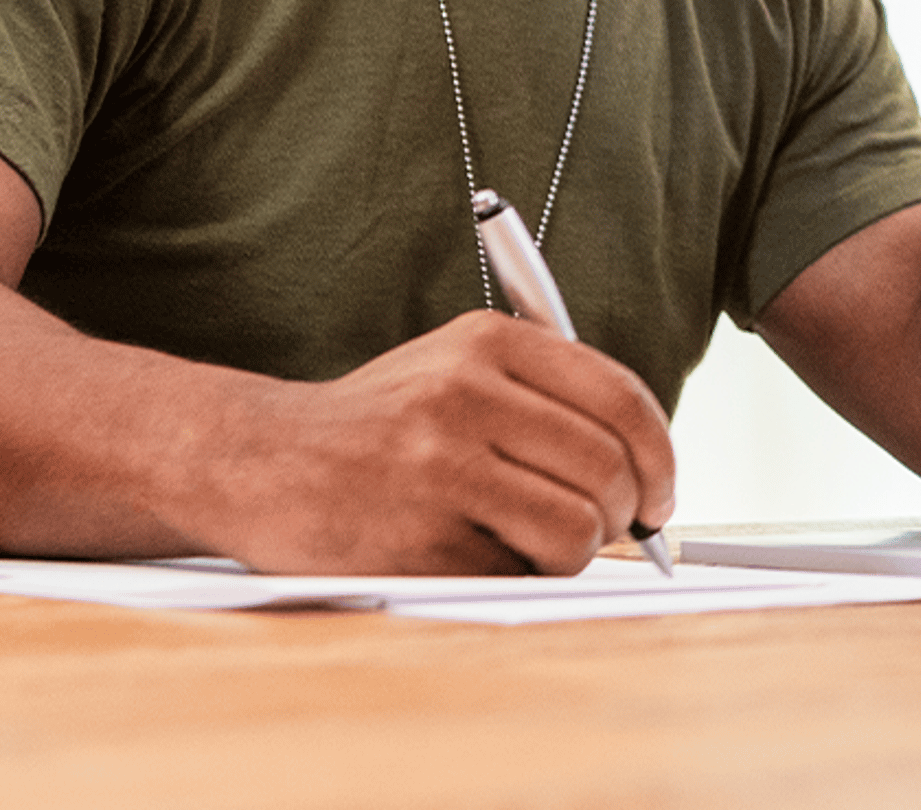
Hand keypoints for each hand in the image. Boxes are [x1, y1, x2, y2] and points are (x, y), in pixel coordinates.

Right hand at [220, 310, 676, 575]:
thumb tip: (648, 465)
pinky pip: (518, 574)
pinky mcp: (419, 539)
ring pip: (577, 530)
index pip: (621, 398)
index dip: (661, 455)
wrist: (259, 460)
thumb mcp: (458, 368)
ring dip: (575, 554)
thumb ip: (547, 396)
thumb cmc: (378, 425)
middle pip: (608, 469)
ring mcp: (440, 468)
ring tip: (537, 546)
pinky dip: (517, 578)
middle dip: (625, 514)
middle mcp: (465, 394)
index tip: (659, 491)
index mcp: (488, 342)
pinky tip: (478, 556)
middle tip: (609, 531)